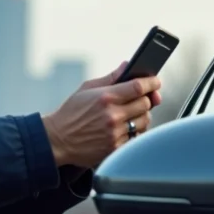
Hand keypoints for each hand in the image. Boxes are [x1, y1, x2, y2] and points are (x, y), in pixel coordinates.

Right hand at [40, 61, 162, 167]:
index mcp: (106, 97)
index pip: (139, 87)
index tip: (155, 82)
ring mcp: (115, 133)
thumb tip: (127, 65)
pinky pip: (136, 137)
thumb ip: (110, 78)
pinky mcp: (115, 148)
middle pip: (146, 104)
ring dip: (141, 116)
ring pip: (144, 121)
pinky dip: (134, 131)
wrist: (58, 140)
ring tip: (130, 114)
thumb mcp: (86, 89)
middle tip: (140, 99)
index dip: (152, 83)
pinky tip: (124, 128)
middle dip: (146, 99)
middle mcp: (112, 115)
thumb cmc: (71, 112)